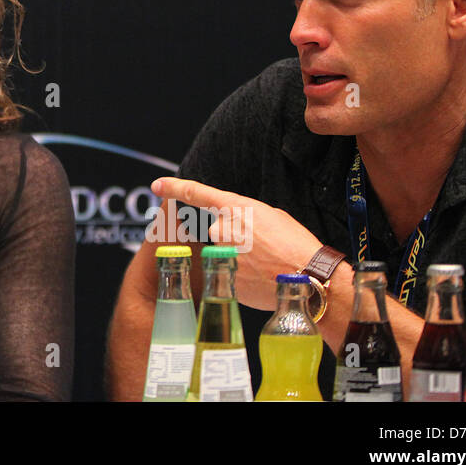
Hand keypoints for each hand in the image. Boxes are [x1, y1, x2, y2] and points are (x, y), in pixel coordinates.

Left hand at [151, 177, 322, 311]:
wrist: (308, 278)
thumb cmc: (296, 244)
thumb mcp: (272, 216)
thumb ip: (246, 216)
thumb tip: (239, 224)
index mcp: (234, 208)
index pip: (196, 193)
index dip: (173, 187)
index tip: (158, 185)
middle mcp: (221, 229)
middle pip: (217, 230)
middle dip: (233, 238)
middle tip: (260, 247)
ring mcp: (220, 255)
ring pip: (223, 254)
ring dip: (239, 258)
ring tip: (265, 264)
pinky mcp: (223, 279)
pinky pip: (228, 274)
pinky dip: (243, 276)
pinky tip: (262, 278)